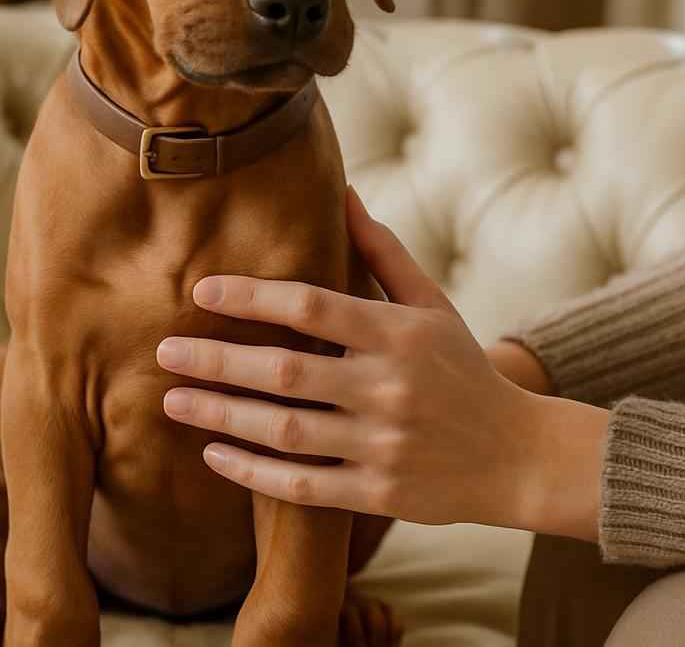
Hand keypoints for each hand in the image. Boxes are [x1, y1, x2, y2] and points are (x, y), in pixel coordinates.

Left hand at [156, 188, 605, 538]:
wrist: (520, 456)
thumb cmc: (462, 369)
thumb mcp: (431, 304)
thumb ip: (381, 251)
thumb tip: (341, 191)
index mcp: (399, 335)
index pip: (313, 308)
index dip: (254, 296)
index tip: (201, 289)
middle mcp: (389, 389)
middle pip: (286, 372)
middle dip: (218, 360)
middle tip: (164, 350)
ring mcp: (383, 445)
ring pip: (286, 432)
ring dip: (222, 416)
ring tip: (173, 401)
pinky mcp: (379, 493)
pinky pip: (303, 487)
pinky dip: (253, 474)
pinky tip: (213, 455)